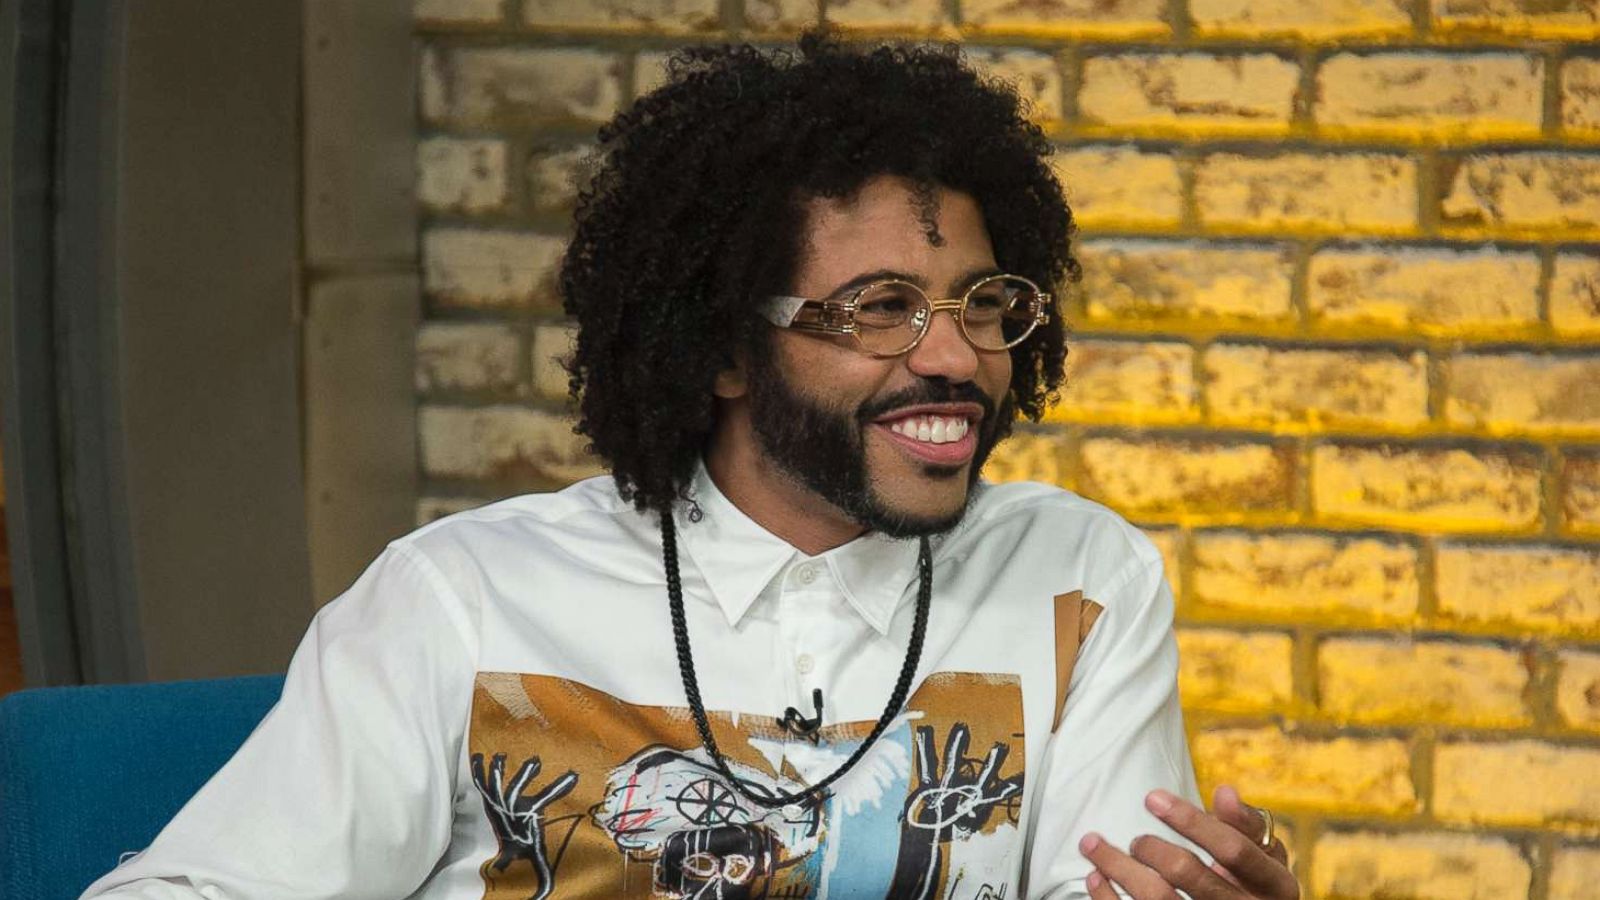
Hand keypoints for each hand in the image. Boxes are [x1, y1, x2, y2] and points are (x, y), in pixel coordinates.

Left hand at [1078, 785, 1298, 898]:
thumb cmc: (1255, 886)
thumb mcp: (1266, 859)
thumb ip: (1247, 826)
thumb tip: (1224, 792)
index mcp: (1276, 887)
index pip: (1232, 849)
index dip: (1192, 821)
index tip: (1152, 797)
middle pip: (1190, 874)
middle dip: (1152, 848)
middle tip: (1135, 839)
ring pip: (1158, 899)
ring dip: (1119, 868)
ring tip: (1094, 845)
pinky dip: (1108, 897)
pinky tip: (1096, 877)